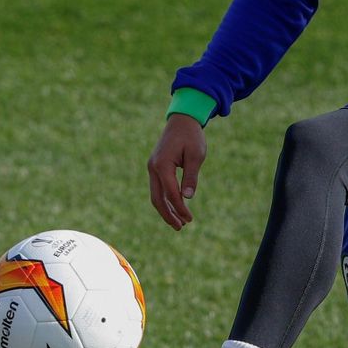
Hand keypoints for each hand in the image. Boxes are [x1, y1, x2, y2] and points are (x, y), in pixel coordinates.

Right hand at [147, 113, 206, 230]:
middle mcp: (153, 167)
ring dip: (166, 210)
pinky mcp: (156, 167)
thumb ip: (190, 177)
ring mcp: (152, 167)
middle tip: (180, 227)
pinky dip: (166, 200)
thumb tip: (187, 198)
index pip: (170, 193)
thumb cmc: (191, 136)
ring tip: (179, 223)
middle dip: (168, 214)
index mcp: (162, 165)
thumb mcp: (195, 156)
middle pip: (157, 198)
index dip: (179, 208)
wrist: (182, 120)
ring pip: (156, 195)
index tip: (189, 219)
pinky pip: (158, 188)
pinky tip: (175, 208)